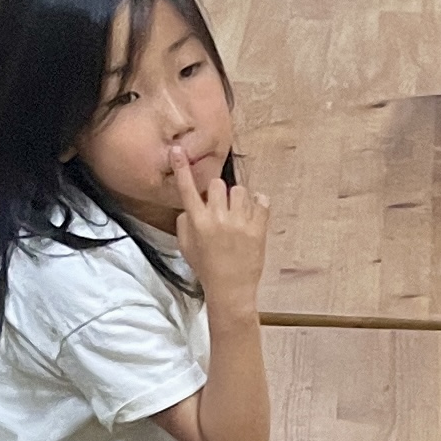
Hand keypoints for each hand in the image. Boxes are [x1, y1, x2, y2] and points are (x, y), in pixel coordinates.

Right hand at [169, 147, 269, 317]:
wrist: (230, 291)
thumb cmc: (206, 268)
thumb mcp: (186, 246)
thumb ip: (185, 221)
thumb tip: (192, 204)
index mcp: (198, 222)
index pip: (187, 188)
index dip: (181, 167)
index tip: (178, 149)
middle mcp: (218, 219)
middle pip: (217, 184)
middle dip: (218, 193)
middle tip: (221, 208)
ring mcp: (240, 224)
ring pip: (240, 190)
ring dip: (238, 199)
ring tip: (238, 214)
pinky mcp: (258, 230)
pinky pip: (262, 202)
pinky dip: (259, 204)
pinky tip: (253, 214)